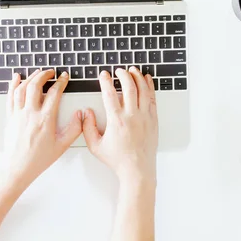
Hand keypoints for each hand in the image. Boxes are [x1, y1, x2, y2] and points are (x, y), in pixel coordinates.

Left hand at [4, 69, 81, 186]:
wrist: (17, 168)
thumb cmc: (38, 160)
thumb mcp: (62, 146)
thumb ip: (74, 129)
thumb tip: (81, 115)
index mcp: (45, 120)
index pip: (54, 93)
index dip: (61, 82)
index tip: (64, 77)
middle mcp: (30, 114)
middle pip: (36, 86)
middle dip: (44, 75)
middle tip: (51, 72)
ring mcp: (18, 114)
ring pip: (22, 88)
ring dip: (30, 77)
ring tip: (38, 73)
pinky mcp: (10, 117)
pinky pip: (10, 96)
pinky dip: (13, 84)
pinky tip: (16, 78)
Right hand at [83, 67, 158, 182]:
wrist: (137, 170)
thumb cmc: (117, 159)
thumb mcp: (95, 146)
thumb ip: (87, 128)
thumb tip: (87, 112)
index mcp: (117, 120)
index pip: (110, 94)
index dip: (106, 81)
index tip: (104, 74)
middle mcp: (132, 116)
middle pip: (129, 87)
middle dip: (123, 75)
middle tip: (119, 70)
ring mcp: (145, 117)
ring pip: (143, 90)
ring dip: (137, 77)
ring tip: (133, 70)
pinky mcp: (153, 120)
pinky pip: (152, 98)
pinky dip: (150, 86)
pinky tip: (147, 79)